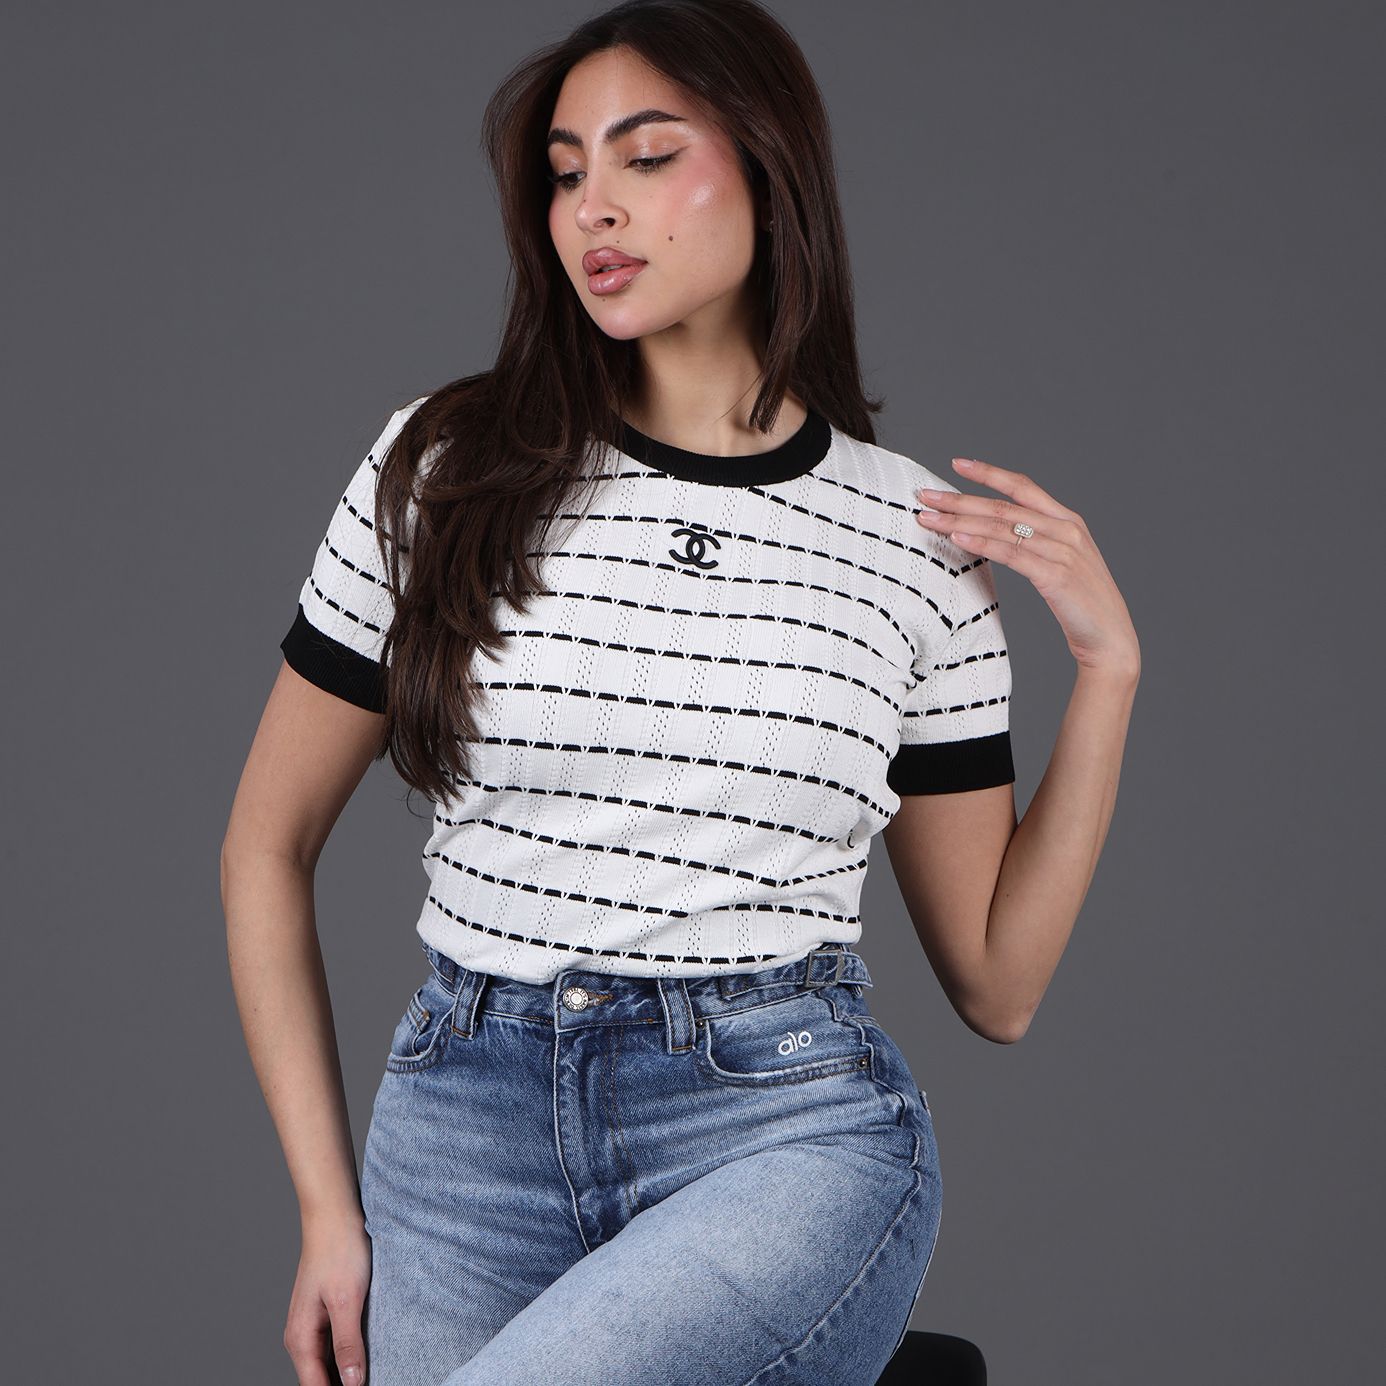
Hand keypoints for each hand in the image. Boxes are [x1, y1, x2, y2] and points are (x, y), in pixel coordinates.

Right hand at [284, 1212, 371, 1384]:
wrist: (334, 1216)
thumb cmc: (339, 1251)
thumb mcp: (347, 1300)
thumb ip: (347, 1344)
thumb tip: (351, 1383)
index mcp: (301, 1339)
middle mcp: (301, 1337)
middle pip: (320, 1380)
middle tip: (377, 1381)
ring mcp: (312, 1326)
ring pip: (328, 1364)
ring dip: (347, 1373)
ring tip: (376, 1374)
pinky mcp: (326, 1314)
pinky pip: (335, 1346)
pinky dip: (349, 1355)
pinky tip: (370, 1355)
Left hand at [915, 457, 1139, 678]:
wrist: (1110, 638)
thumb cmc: (1080, 604)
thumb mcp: (1059, 563)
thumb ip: (1035, 544)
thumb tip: (993, 534)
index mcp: (1067, 521)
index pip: (1022, 487)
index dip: (989, 473)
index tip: (957, 464)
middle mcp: (1066, 529)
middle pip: (1003, 506)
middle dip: (960, 499)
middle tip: (926, 495)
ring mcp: (1062, 550)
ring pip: (1002, 527)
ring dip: (960, 521)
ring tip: (929, 518)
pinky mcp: (1056, 575)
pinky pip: (1011, 554)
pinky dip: (981, 544)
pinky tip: (957, 539)